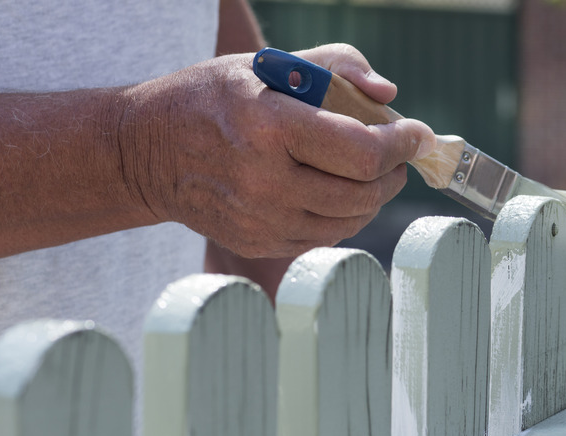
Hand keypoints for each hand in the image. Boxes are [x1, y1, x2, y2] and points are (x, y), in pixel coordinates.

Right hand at [119, 44, 435, 258]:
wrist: (147, 152)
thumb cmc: (210, 98)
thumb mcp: (267, 63)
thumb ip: (337, 65)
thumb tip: (388, 97)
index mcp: (270, 126)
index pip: (362, 151)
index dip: (403, 144)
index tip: (418, 134)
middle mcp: (265, 181)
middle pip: (363, 192)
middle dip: (394, 172)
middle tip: (397, 155)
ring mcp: (260, 219)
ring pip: (348, 221)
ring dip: (373, 198)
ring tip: (370, 175)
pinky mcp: (257, 241)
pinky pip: (322, 238)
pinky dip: (343, 217)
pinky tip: (336, 194)